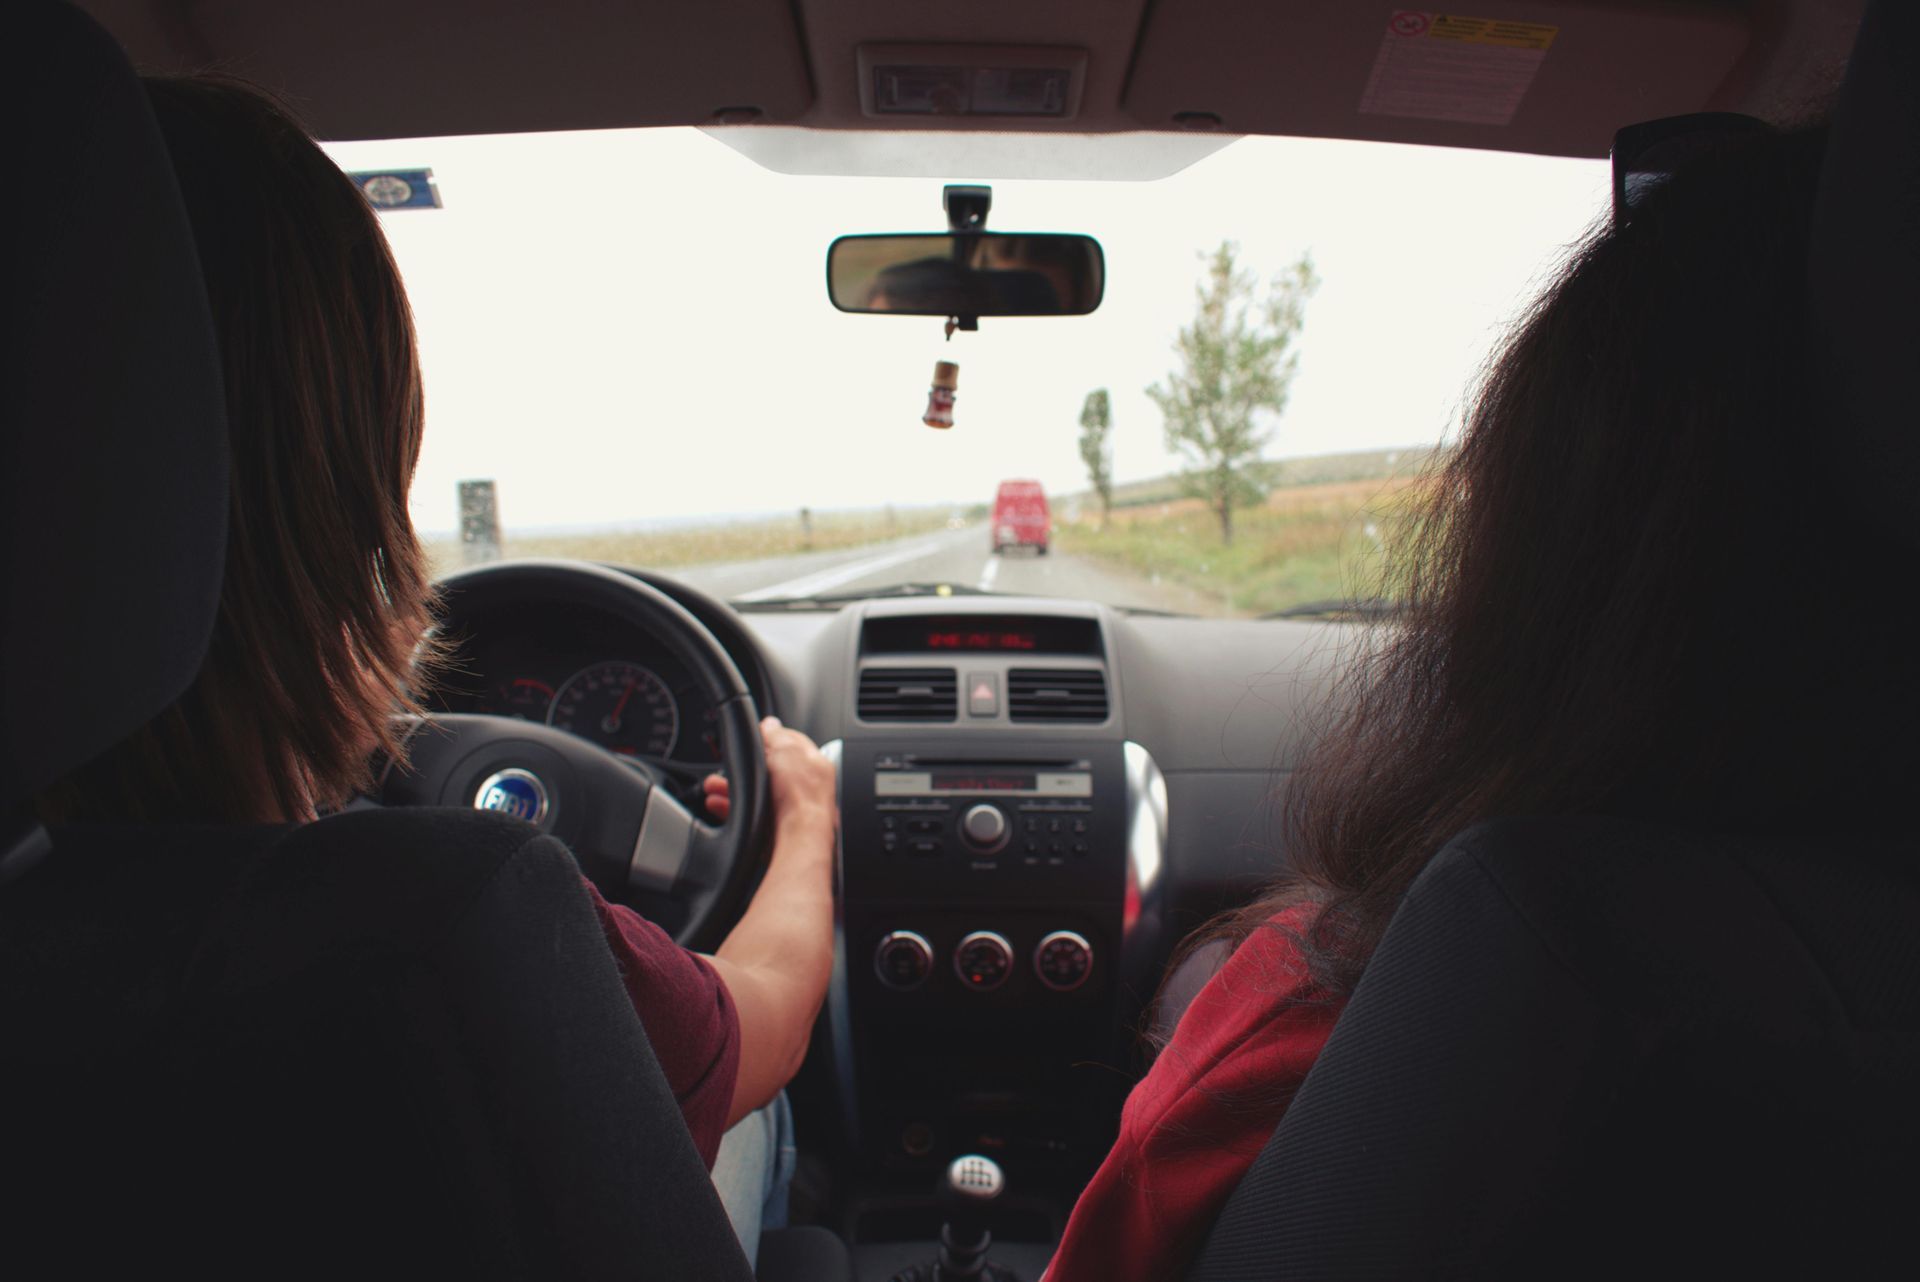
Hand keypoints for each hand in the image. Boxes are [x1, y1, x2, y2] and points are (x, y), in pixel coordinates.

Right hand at [701, 717, 835, 833]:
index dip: (769, 737)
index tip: (751, 736)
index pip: (790, 742)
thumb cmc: (799, 795)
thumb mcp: (785, 751)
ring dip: (731, 787)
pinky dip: (731, 808)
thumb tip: (770, 724)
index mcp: (814, 763)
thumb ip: (776, 735)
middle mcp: (804, 787)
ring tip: (713, 785)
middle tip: (726, 762)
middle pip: (768, 769)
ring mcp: (790, 809)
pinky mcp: (775, 829)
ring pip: (755, 793)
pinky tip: (718, 804)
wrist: (798, 839)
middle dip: (743, 765)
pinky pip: (748, 814)